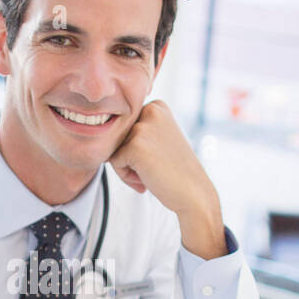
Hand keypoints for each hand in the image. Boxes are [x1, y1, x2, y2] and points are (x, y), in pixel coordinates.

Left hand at [108, 99, 226, 259]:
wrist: (195, 193)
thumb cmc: (175, 170)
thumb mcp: (160, 138)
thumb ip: (138, 129)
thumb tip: (103, 130)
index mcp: (157, 106)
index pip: (126, 126)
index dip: (135, 147)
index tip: (155, 157)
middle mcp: (150, 110)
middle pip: (118, 135)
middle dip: (129, 157)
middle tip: (152, 169)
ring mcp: (142, 127)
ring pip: (114, 148)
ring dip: (127, 167)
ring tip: (150, 175)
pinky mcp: (135, 145)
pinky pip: (114, 162)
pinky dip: (126, 176)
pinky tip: (146, 180)